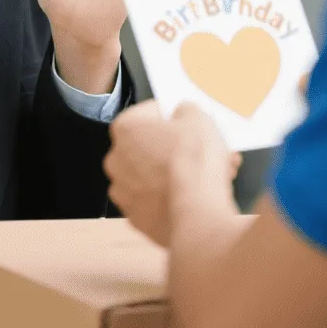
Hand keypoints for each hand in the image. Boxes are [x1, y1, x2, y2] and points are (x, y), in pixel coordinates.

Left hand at [105, 101, 238, 246]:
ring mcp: (124, 191)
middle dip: (178, 147)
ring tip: (209, 174)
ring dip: (178, 172)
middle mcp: (117, 159)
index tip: (189, 124)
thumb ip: (187, 110)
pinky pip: (157, 199)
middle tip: (204, 149)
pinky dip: (173, 196)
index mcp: (126, 128)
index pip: (151, 112)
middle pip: (152, 145)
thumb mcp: (199, 118)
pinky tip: (197, 194)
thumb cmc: (193, 164)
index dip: (175, 117)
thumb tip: (184, 114)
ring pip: (155, 174)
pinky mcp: (136, 217)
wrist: (196, 214)